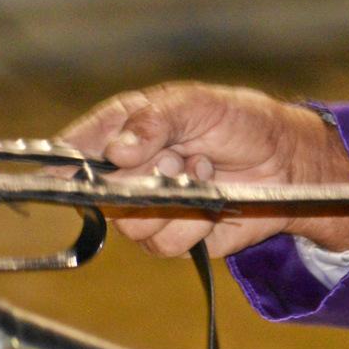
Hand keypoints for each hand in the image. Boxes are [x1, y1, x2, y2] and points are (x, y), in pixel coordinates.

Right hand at [57, 83, 348, 258]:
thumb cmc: (241, 122)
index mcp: (124, 131)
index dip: (63, 161)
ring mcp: (149, 208)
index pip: (73, 149)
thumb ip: (155, 120)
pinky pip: (165, 243)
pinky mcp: (176, 236)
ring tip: (203, 170)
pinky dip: (193, 222)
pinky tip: (213, 199)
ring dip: (172, 199)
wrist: (288, 161)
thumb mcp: (200, 105)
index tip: (60, 171)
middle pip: (97, 195)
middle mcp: (128, 173)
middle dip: (141, 176)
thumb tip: (116, 151)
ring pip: (130, 224)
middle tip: (175, 155)